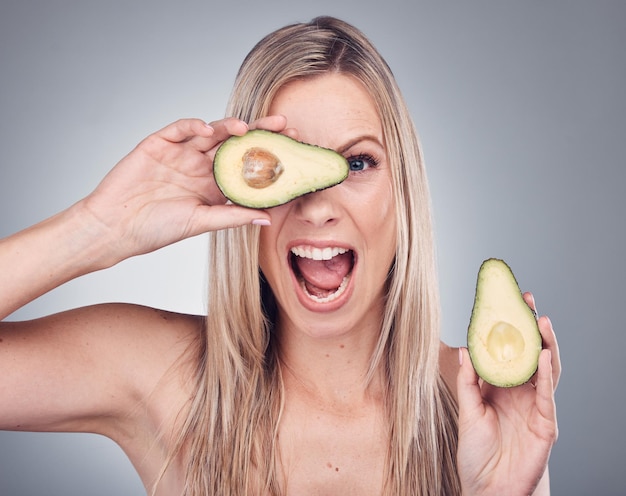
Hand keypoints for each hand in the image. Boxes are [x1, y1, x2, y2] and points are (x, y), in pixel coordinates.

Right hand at [79, 116, 287, 262]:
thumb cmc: (156, 229)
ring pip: (210, 133)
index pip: (245, 165)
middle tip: (282, 124)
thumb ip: (233, 217)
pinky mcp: (158, 144)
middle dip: (258, 133)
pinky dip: (193, 125)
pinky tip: (206, 130)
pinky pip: (179, 128)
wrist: (114, 228)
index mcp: (213, 185)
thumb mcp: (201, 223)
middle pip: (234, 144)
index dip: (267, 156)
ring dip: (228, 127)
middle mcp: (199, 166)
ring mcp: (179, 154)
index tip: (292, 149)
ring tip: (245, 129)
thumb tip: (267, 218)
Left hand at [456, 292, 559, 494]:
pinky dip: (547, 375)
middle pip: (530, 354)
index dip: (508, 330)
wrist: (488, 489)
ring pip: (546, 369)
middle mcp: (522, 394)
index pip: (509, 352)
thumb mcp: (467, 412)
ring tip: (540, 320)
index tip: (504, 303)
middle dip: (530, 327)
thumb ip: (467, 382)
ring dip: (545, 344)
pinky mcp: (546, 424)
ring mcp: (536, 408)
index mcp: (502, 389)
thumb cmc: (477, 455)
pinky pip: (548, 395)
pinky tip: (545, 355)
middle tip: (528, 300)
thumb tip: (465, 350)